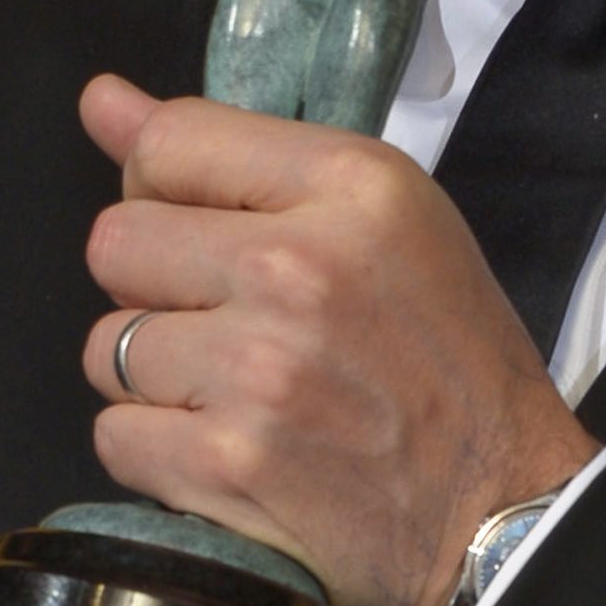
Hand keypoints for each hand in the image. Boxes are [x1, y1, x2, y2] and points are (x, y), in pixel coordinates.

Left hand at [79, 77, 596, 605]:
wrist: (504, 503)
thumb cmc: (447, 358)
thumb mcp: (382, 219)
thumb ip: (239, 153)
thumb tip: (102, 101)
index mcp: (350, 187)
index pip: (169, 142)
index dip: (161, 186)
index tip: (198, 224)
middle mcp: (298, 268)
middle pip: (116, 242)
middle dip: (156, 285)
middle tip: (229, 320)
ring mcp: (257, 371)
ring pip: (108, 345)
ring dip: (157, 376)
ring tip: (236, 393)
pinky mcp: (226, 464)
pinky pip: (115, 435)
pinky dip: (158, 451)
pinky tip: (227, 449)